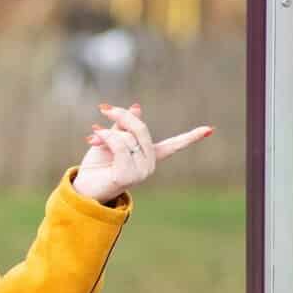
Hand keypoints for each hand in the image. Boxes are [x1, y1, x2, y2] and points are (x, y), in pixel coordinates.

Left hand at [73, 102, 211, 203]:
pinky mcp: (127, 176)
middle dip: (122, 117)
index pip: (174, 145)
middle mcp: (149, 164)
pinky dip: (104, 138)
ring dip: (106, 133)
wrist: (83, 185)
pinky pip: (119, 146)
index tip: (209, 130)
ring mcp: (140, 172)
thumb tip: (136, 108)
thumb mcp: (112, 138)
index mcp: (149, 155)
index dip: (191, 137)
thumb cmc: (98, 163)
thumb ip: (124, 125)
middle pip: (141, 129)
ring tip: (93, 137)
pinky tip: (92, 138)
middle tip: (104, 109)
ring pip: (127, 137)